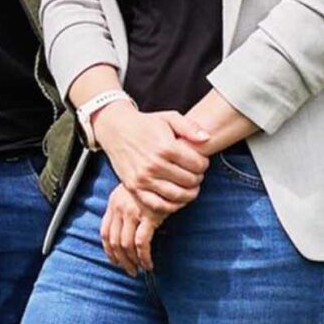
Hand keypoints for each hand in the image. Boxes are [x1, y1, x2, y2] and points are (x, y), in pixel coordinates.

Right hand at [93, 103, 211, 208]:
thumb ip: (190, 127)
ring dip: (189, 193)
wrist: (116, 129)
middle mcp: (154, 164)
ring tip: (190, 187)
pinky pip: (158, 204)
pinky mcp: (134, 187)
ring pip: (177, 195)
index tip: (200, 162)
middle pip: (190, 180)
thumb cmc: (146, 124)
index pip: (198, 164)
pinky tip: (177, 199)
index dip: (204, 164)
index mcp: (165, 147)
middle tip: (196, 174)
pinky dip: (172, 206)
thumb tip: (207, 139)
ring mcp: (143, 178)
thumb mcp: (169, 118)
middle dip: (198, 178)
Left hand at [100, 182, 163, 276]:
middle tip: (129, 270)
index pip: (104, 232)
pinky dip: (143, 257)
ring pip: (126, 245)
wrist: (166, 171)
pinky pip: (141, 243)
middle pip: (113, 241)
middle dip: (121, 260)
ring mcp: (133, 212)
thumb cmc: (153, 185)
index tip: (115, 261)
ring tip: (140, 269)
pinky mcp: (149, 217)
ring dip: (132, 261)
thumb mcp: (132, 193)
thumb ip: (125, 208)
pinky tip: (148, 264)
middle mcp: (120, 208)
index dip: (109, 250)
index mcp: (113, 203)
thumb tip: (124, 232)